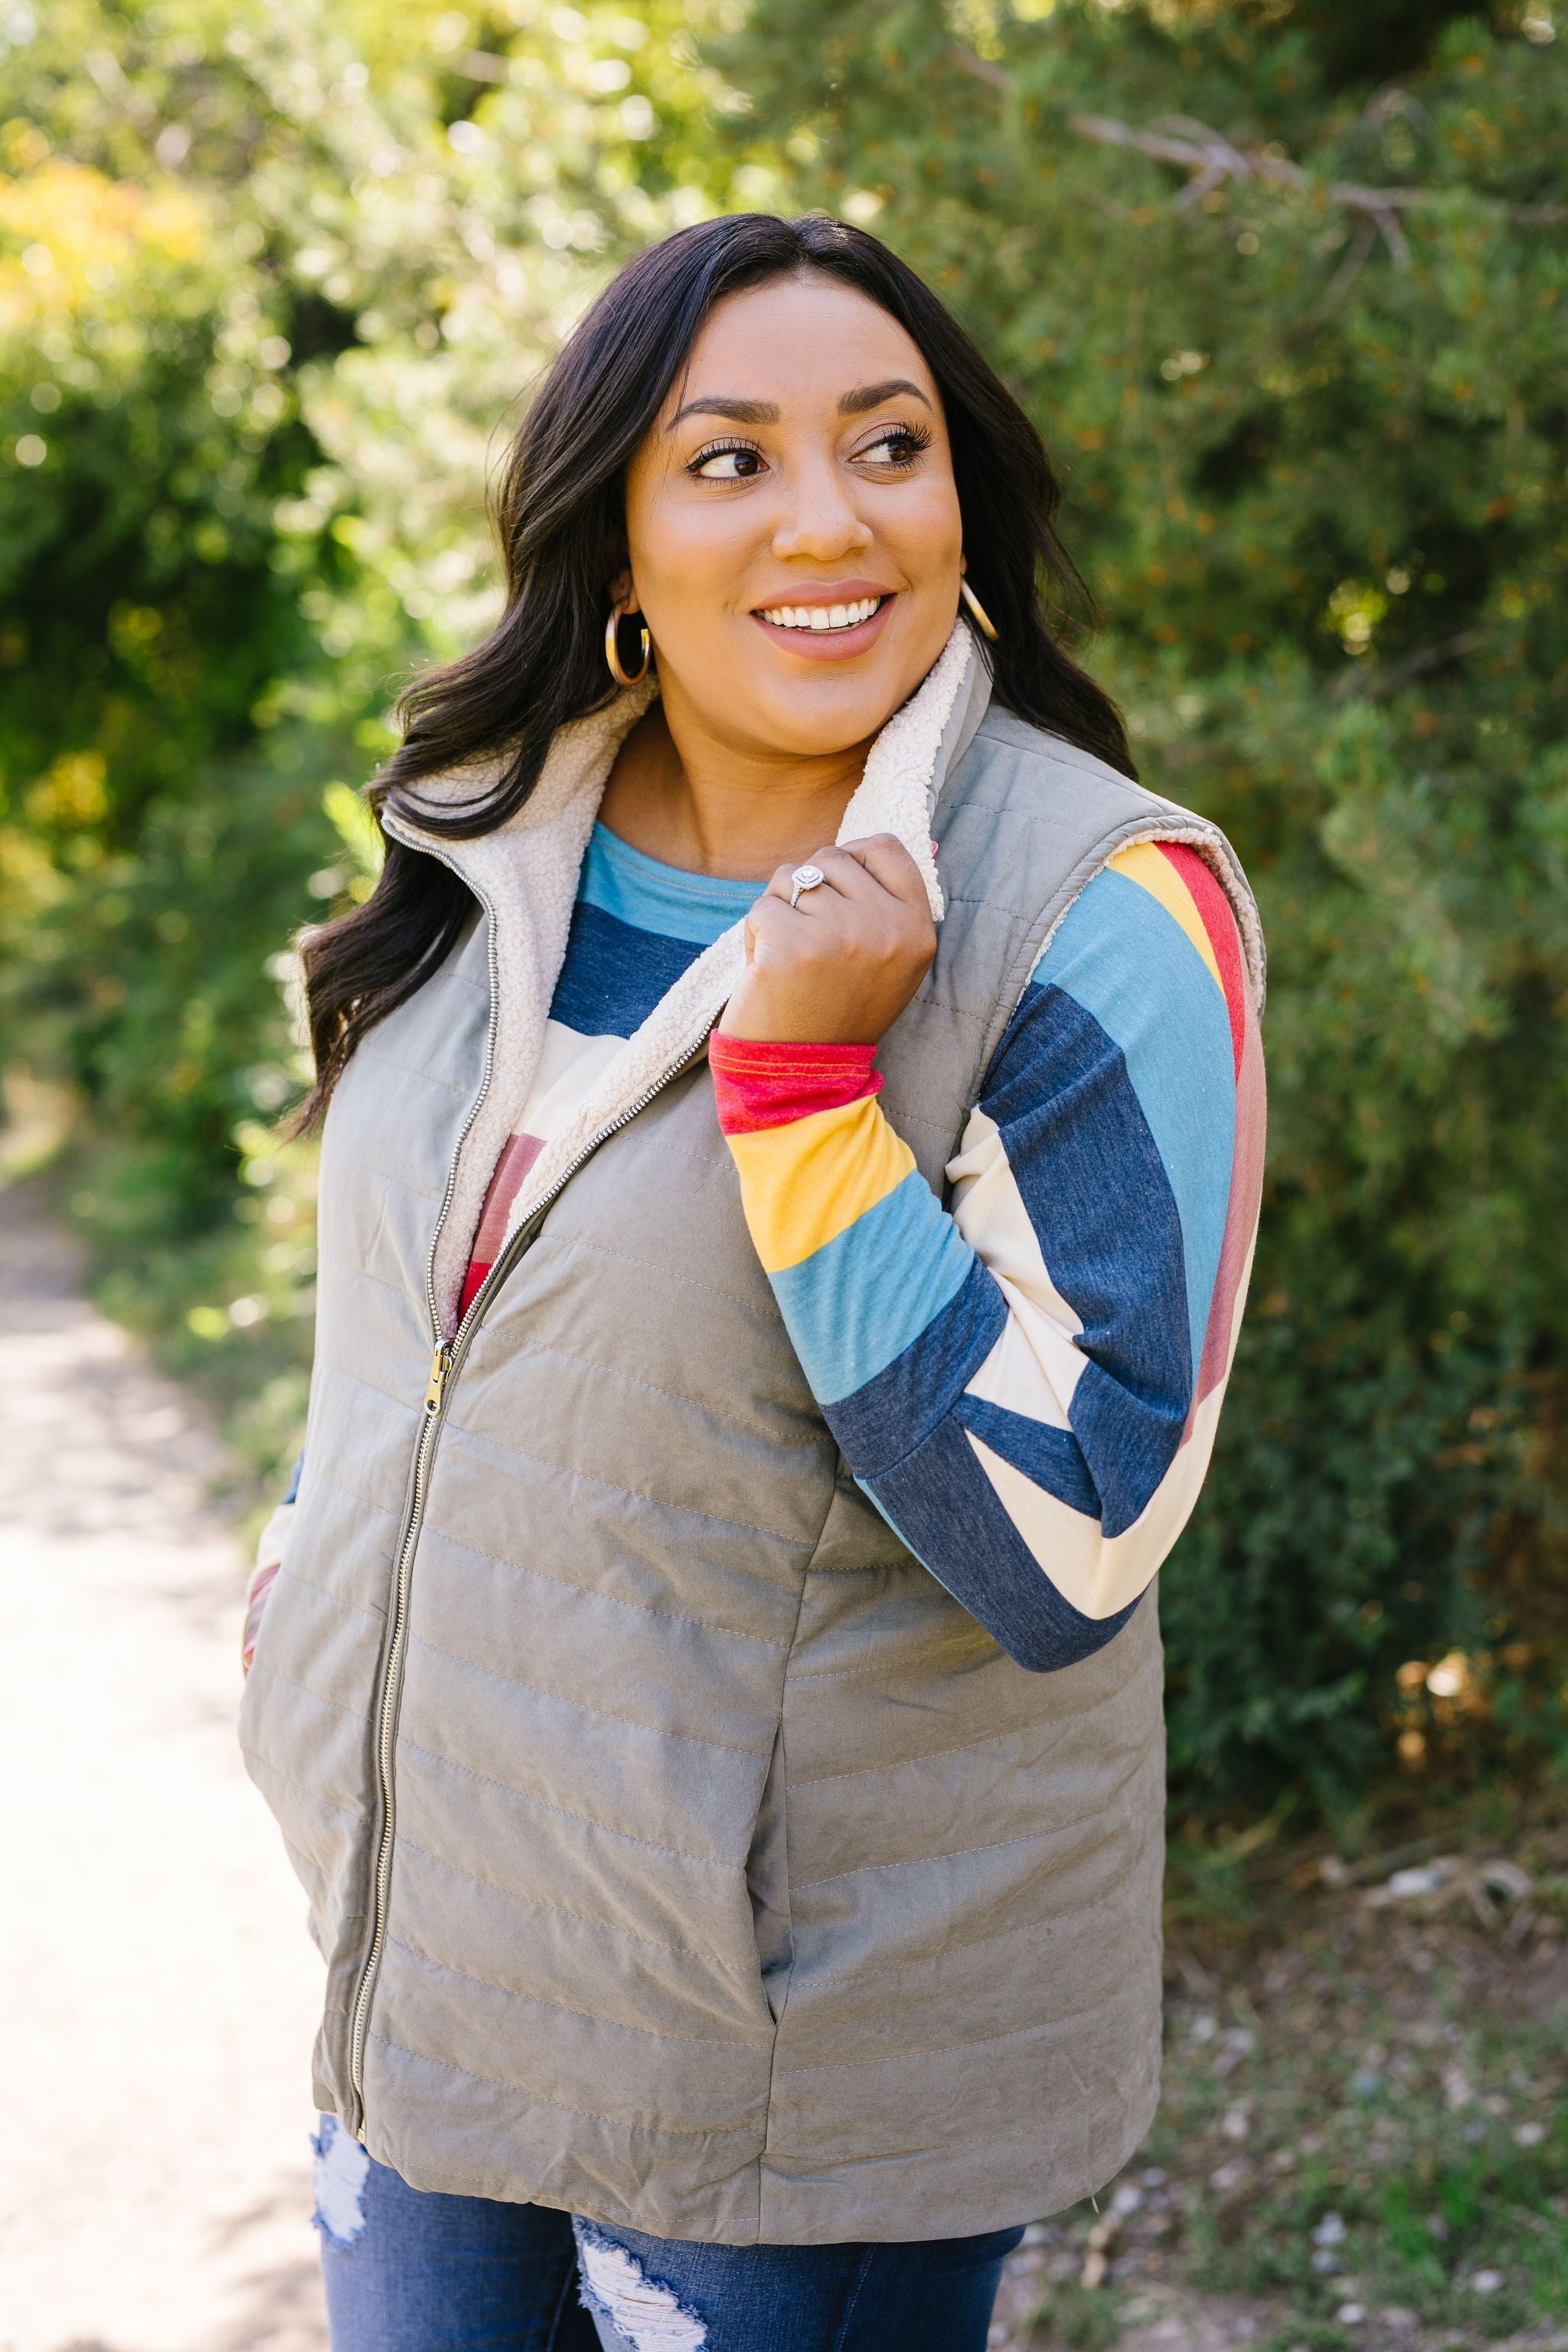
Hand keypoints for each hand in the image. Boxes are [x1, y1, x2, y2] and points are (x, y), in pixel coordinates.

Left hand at [721, 835, 936, 1044]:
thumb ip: (889, 906)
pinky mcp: (792, 944)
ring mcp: (840, 933)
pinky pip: (762, 907)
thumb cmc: (839, 1011)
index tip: (836, 891)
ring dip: (781, 912)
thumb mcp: (890, 963)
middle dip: (809, 889)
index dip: (853, 859)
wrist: (803, 1074)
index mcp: (918, 929)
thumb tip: (876, 846)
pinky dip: (755, 936)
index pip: (886, 848)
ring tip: (791, 959)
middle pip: (831, 857)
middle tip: (811, 942)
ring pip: (791, 878)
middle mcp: (886, 927)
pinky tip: (768, 972)